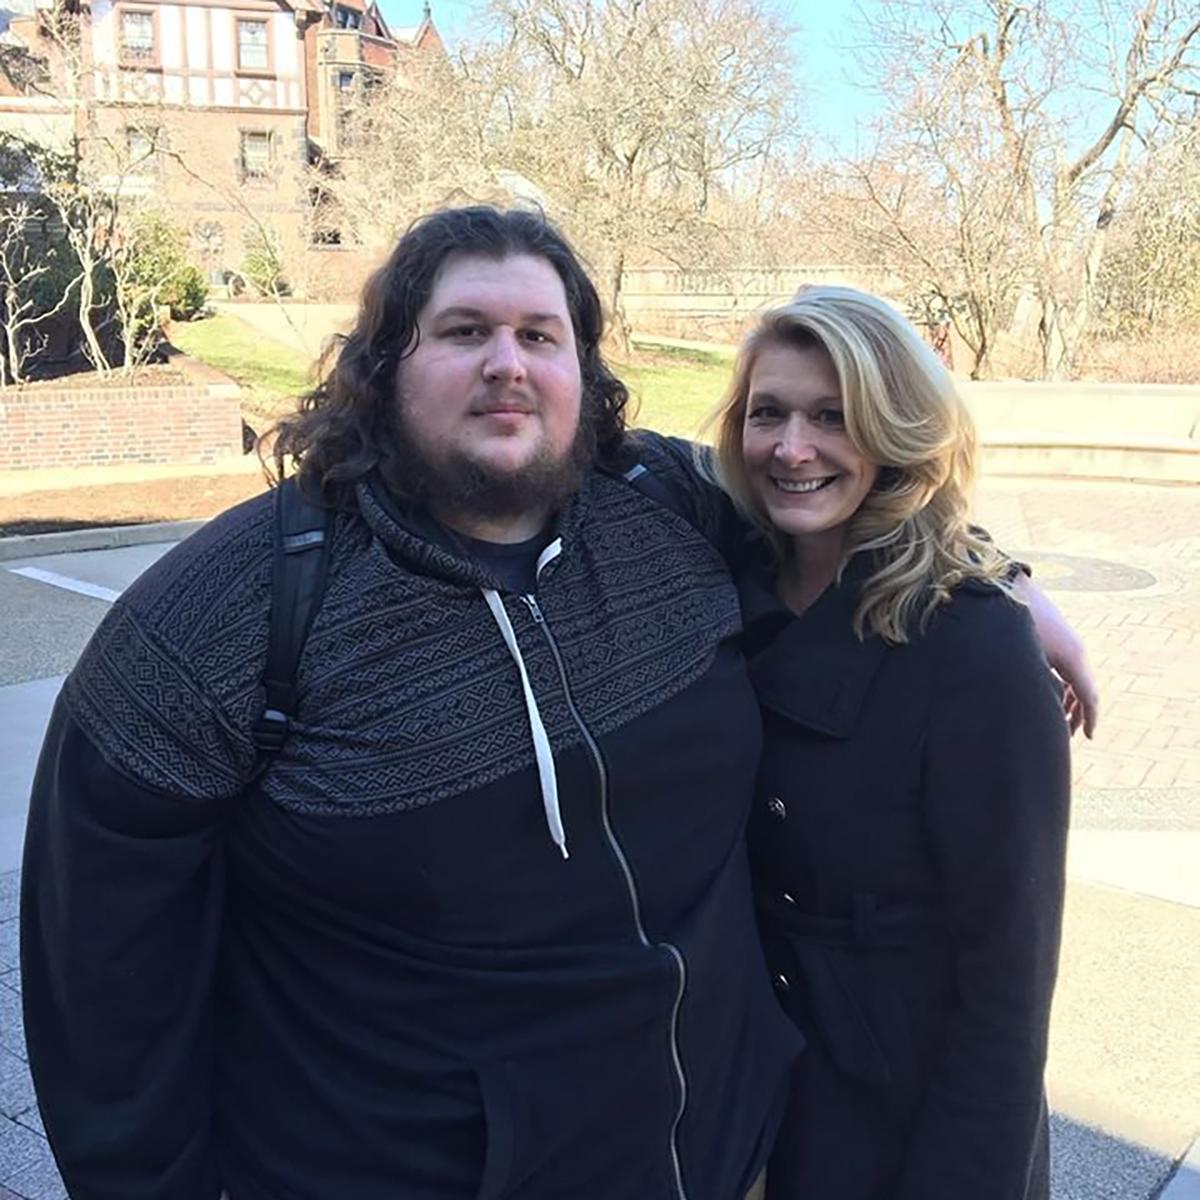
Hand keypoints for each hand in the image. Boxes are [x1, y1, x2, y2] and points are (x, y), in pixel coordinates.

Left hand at [1010, 574, 1098, 737]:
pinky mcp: (1055, 636)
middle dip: (1077, 713)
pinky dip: (1062, 683)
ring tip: (1058, 719)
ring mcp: (1066, 642)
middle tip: (1068, 735)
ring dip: (1069, 699)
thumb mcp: (1020, 660)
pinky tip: (1049, 694)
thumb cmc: (1008, 624)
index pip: (1090, 694)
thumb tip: (1037, 713)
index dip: (1089, 718)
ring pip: (1075, 677)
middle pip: (1084, 688)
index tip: (1088, 737)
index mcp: (1072, 657)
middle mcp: (1074, 649)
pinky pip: (1066, 666)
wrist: (1003, 588)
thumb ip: (1033, 686)